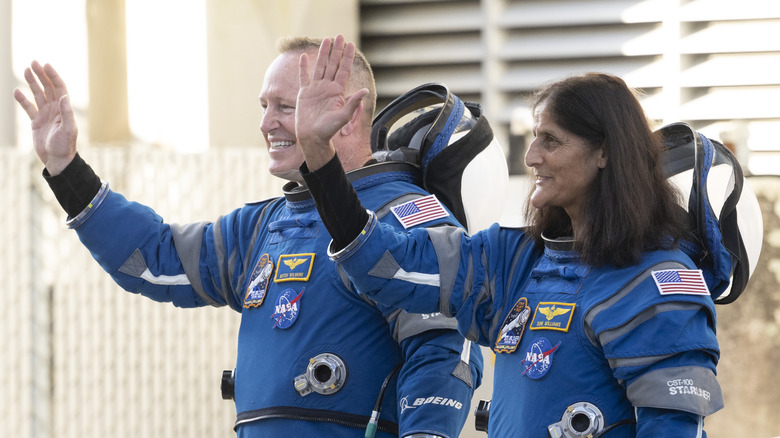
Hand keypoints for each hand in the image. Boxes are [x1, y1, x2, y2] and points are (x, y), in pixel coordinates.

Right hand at [14, 61, 77, 175]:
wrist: (57, 160)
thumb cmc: (64, 145)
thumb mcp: (67, 129)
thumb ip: (67, 112)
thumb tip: (65, 96)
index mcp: (64, 109)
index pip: (59, 88)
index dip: (53, 76)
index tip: (46, 65)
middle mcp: (55, 109)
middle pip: (48, 88)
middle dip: (41, 75)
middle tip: (33, 62)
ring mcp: (45, 115)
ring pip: (38, 95)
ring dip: (32, 83)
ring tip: (25, 70)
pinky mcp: (36, 122)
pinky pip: (29, 108)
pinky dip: (23, 100)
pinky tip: (17, 91)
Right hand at [295, 34, 368, 169]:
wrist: (312, 137)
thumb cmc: (328, 130)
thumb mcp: (343, 116)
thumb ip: (353, 103)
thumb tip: (365, 91)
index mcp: (337, 91)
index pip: (344, 70)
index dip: (348, 57)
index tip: (351, 44)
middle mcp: (327, 87)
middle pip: (333, 64)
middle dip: (336, 50)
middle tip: (340, 36)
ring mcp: (315, 89)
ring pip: (319, 67)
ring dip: (322, 54)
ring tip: (326, 40)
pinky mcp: (304, 93)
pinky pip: (303, 77)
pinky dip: (303, 67)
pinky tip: (303, 57)